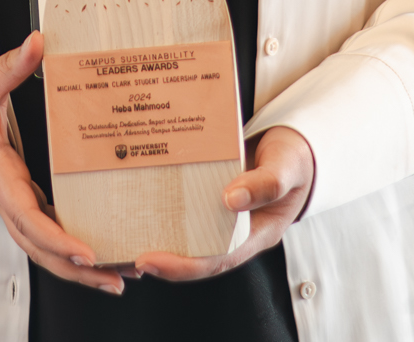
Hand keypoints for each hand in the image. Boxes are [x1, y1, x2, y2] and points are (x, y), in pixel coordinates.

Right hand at [0, 33, 125, 294]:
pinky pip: (45, 235)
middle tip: (115, 277)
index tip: (83, 249)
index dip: (55, 236)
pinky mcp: (22, 202)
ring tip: (117, 278)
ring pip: (42, 248)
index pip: (26, 214)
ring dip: (76, 268)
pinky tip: (100, 256)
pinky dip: (69, 251)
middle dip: (74, 267)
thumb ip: (10, 67)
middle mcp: (6, 197)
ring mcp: (14, 203)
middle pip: (39, 246)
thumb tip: (36, 44)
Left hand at [134, 125, 316, 282]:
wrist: (293, 148)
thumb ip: (266, 184)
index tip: (150, 261)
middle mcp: (233, 231)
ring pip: (185, 236)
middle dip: (160, 260)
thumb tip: (230, 200)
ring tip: (120, 237)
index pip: (216, 260)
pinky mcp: (207, 198)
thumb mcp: (287, 168)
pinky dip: (162, 210)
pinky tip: (137, 201)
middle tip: (125, 257)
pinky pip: (184, 210)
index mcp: (255, 234)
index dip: (182, 265)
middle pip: (194, 255)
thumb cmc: (293, 160)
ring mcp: (219, 216)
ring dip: (155, 237)